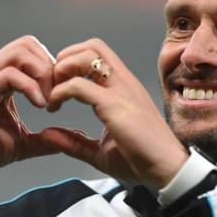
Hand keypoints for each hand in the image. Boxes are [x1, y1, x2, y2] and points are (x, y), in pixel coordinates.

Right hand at [0, 35, 57, 171]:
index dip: (53, 66)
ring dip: (42, 73)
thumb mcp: (22, 143)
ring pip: (20, 51)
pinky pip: (9, 75)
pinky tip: (40, 105)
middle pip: (28, 43)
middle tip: (58, 93)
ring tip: (48, 100)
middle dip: (50, 66)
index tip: (62, 93)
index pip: (32, 50)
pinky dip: (31, 87)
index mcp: (3, 77)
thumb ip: (44, 140)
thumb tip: (66, 142)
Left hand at [39, 38, 187, 188]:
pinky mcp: (115, 106)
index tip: (58, 87)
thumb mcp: (101, 151)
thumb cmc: (143, 160)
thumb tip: (48, 135)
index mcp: (124, 88)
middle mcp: (124, 83)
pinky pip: (79, 86)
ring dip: (62, 70)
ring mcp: (121, 91)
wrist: (168, 170)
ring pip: (86, 56)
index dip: (72, 63)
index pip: (98, 54)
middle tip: (53, 85)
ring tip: (53, 94)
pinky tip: (54, 107)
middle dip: (66, 58)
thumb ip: (75, 142)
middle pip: (92, 46)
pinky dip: (59, 92)